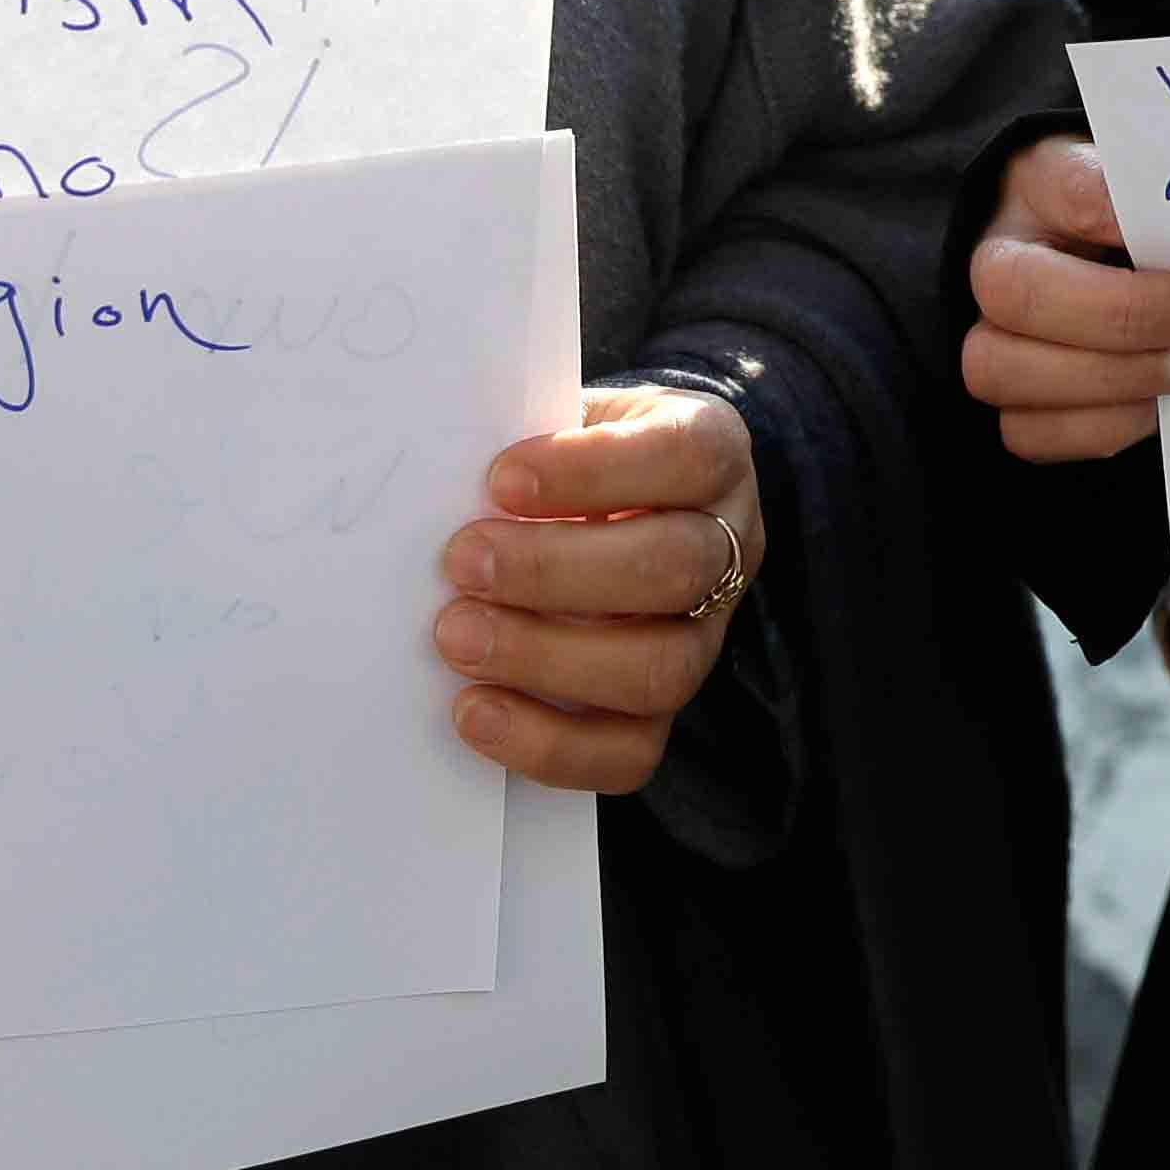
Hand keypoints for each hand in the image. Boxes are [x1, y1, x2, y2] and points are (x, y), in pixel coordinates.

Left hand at [437, 386, 759, 791]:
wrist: (598, 511)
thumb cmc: (566, 457)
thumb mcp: (560, 417)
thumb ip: (523, 436)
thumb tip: (440, 481)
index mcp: (710, 454)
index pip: (686, 456)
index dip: (595, 472)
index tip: (501, 480)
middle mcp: (729, 547)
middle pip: (676, 569)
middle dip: (557, 571)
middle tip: (461, 562)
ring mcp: (706, 637)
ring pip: (661, 668)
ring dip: (547, 657)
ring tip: (456, 636)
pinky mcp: (665, 711)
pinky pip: (632, 752)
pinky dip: (548, 743)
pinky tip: (475, 710)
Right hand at [963, 137, 1169, 464]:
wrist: (1128, 275)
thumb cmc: (1146, 229)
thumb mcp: (1159, 195)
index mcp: (1037, 187)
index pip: (1066, 188)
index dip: (1116, 212)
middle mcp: (996, 263)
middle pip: (1018, 293)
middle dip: (1128, 316)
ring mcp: (989, 339)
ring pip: (1004, 370)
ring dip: (1116, 377)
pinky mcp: (1010, 406)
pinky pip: (1033, 432)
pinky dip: (1106, 424)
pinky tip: (1160, 404)